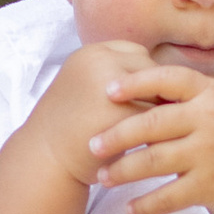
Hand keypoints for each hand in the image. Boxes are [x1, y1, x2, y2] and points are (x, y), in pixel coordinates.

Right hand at [22, 37, 157, 188]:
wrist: (46, 162)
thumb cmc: (71, 131)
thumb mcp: (87, 89)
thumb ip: (116, 78)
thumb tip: (164, 79)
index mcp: (90, 53)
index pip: (136, 52)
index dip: (145, 77)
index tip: (147, 98)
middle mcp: (99, 61)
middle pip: (150, 68)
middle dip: (156, 92)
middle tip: (163, 117)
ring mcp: (108, 84)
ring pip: (157, 90)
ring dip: (165, 110)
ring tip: (167, 130)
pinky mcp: (120, 111)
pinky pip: (157, 115)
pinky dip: (164, 129)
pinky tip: (163, 143)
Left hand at [88, 68, 213, 213]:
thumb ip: (192, 95)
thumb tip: (143, 81)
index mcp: (213, 93)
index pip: (168, 79)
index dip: (136, 82)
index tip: (108, 90)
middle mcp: (211, 119)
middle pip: (152, 122)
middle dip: (117, 134)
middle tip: (92, 144)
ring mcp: (211, 153)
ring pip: (153, 161)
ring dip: (123, 171)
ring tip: (103, 177)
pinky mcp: (211, 186)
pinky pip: (169, 197)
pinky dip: (146, 205)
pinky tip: (129, 208)